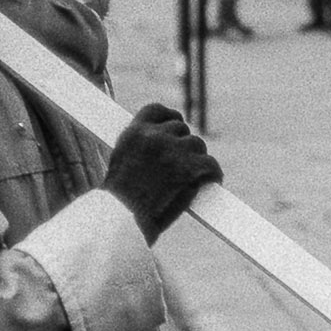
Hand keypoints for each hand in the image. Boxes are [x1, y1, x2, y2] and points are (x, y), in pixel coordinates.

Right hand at [101, 102, 221, 244]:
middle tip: (185, 163)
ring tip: (194, 176)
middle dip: (184, 145)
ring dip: (197, 160)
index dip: (169, 117)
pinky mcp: (188, 169)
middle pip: (181, 128)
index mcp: (133, 134)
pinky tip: (213, 181)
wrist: (120, 220)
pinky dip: (213, 174)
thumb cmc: (117, 203)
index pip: (156, 110)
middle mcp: (153, 137)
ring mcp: (172, 151)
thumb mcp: (119, 166)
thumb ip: (138, 152)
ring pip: (197, 145)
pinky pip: (210, 164)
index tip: (176, 124)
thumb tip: (158, 155)